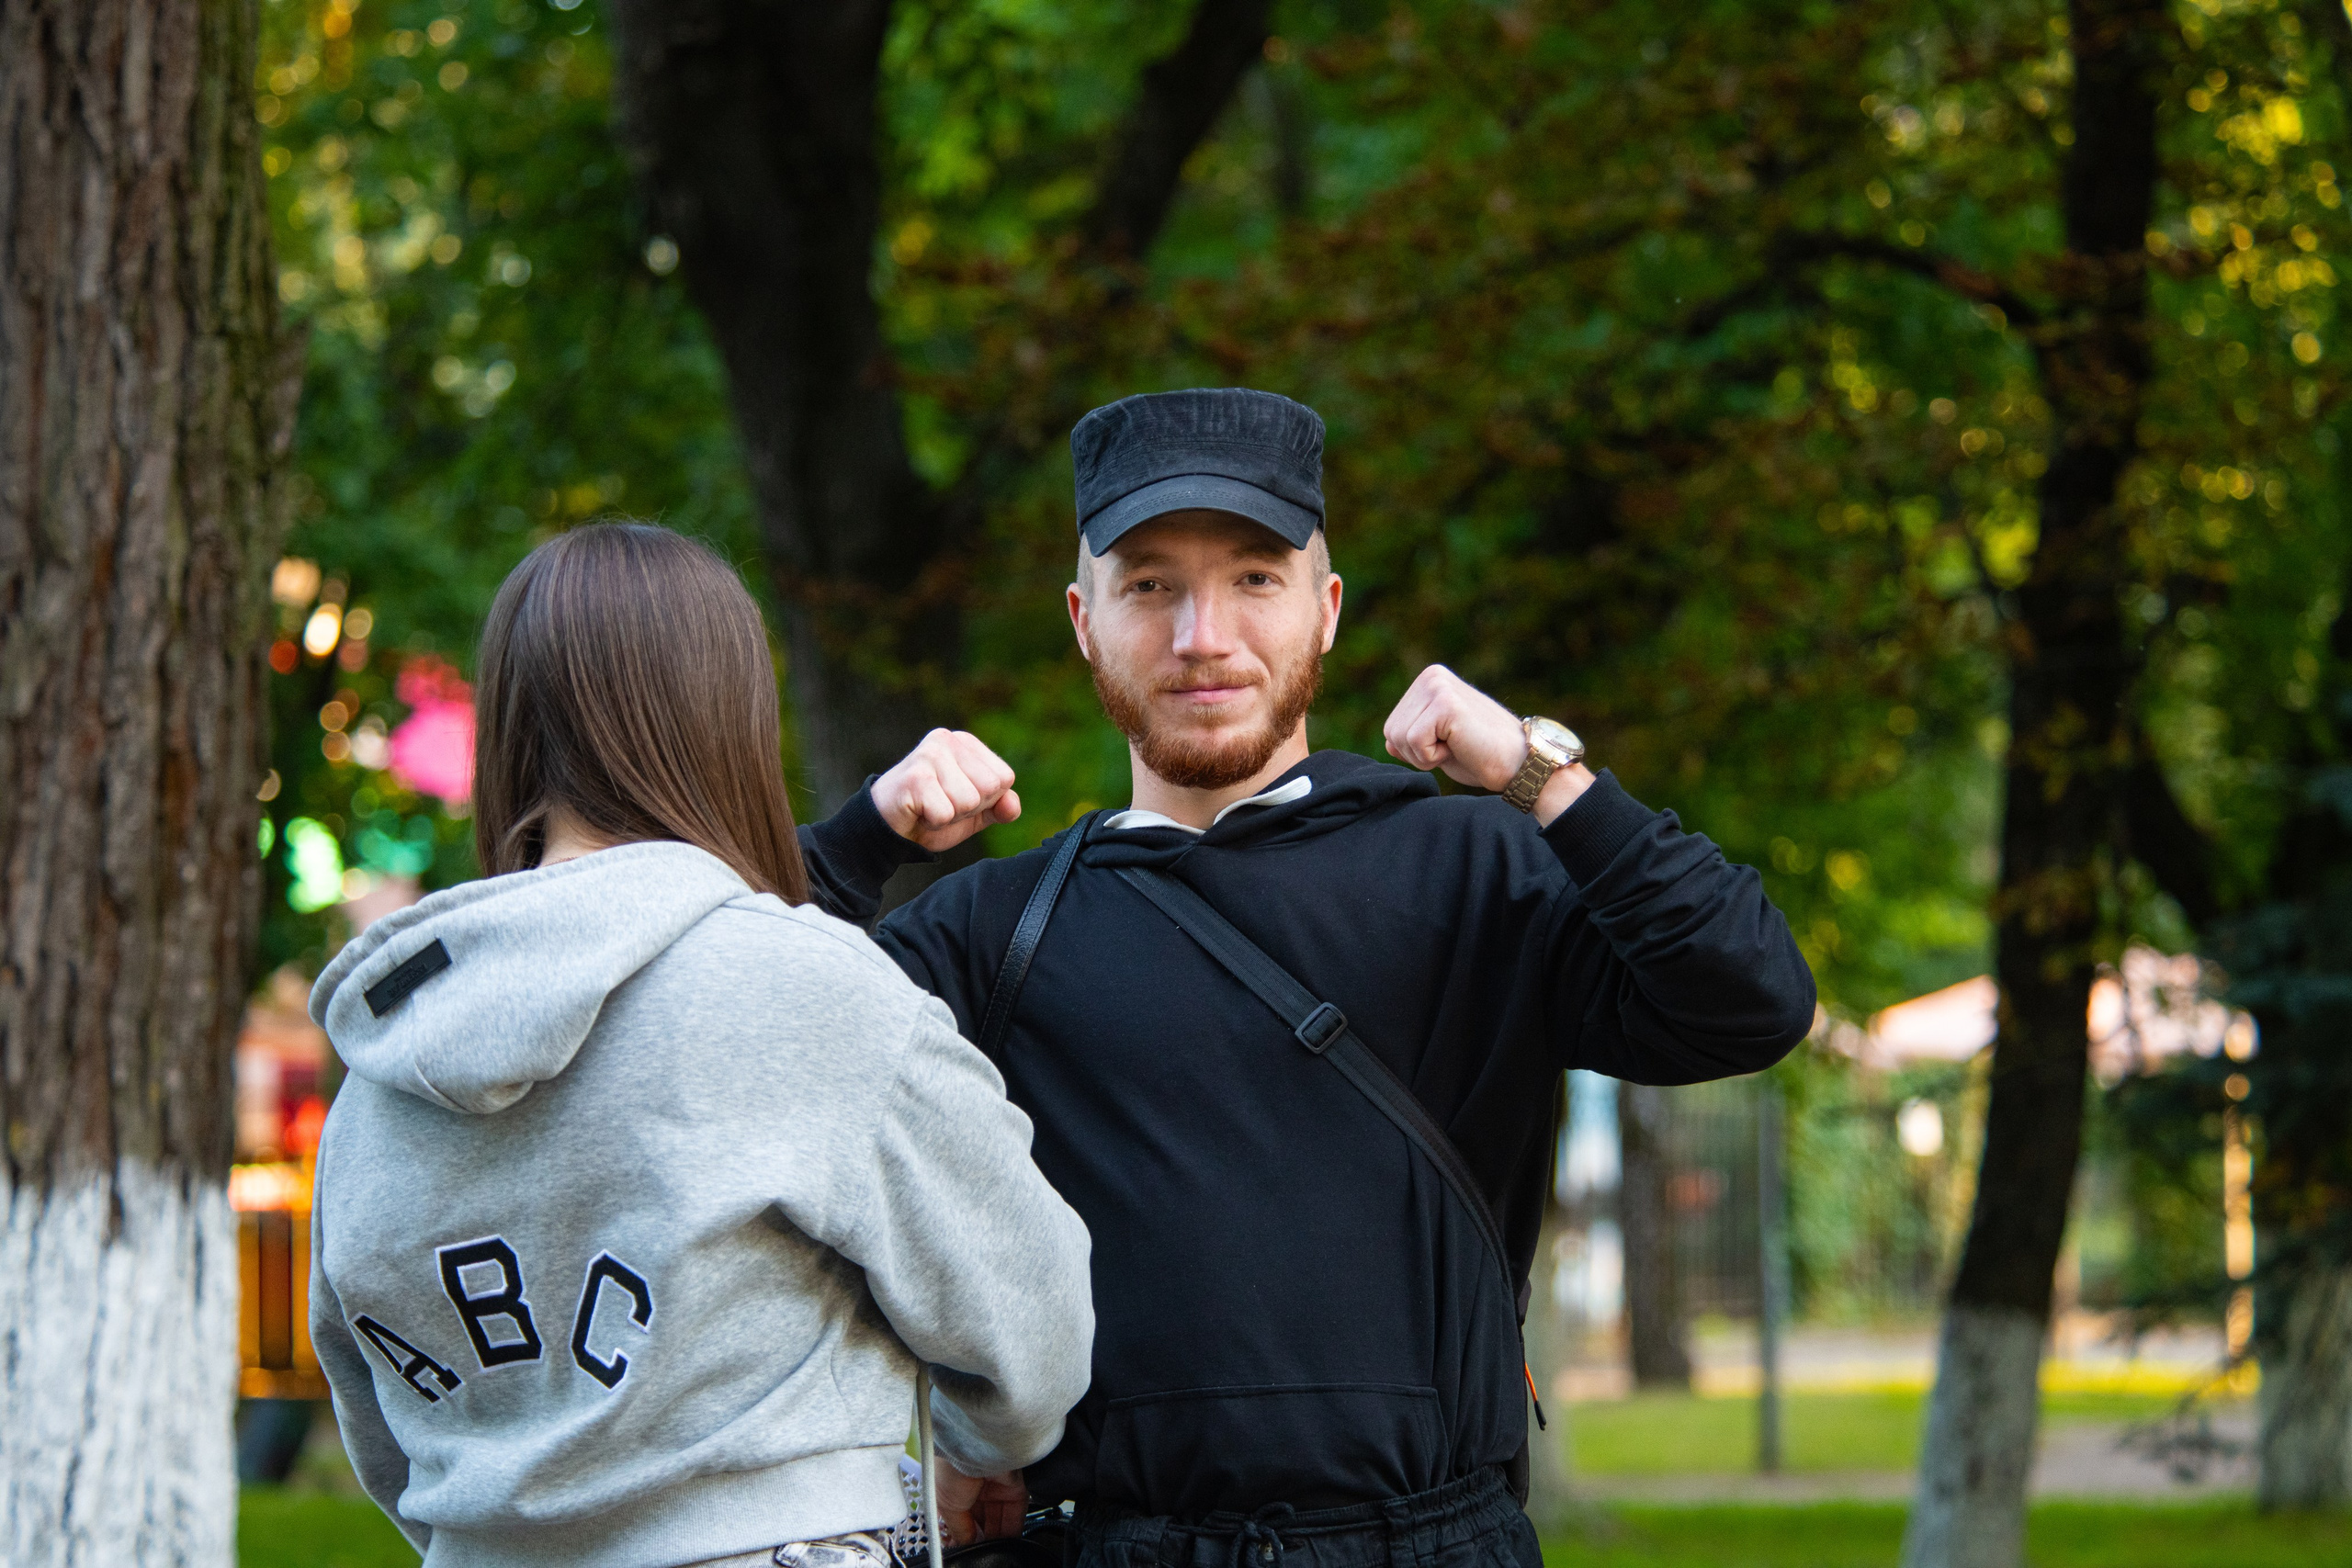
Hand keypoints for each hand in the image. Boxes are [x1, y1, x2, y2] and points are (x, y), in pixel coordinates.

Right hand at [872, 730, 1020, 850]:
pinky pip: (945, 814)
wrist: (888, 828)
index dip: (986, 800)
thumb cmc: (932, 813)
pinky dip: (934, 822)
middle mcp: (948, 740)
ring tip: (929, 806)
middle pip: (989, 788)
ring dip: (950, 816)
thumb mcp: (975, 812)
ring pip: (969, 801)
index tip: (957, 798)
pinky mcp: (914, 777)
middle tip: (941, 803)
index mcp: (966, 742)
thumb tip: (1012, 805)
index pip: (1004, 778)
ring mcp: (929, 755)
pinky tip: (918, 811)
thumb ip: (1000, 807)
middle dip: (969, 808)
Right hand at [935, 1459, 1026, 1545]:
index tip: (962, 1548)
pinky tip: (1005, 1544)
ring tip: (991, 1552)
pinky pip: (1015, 1513)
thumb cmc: (949, 1467)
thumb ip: (957, 1528)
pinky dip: (1011, 1531)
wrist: (971, 1446)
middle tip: (978, 1552)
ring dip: (996, 1538)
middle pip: (981, 1519)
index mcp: (954, 1488)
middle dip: (980, 1537)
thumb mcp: (945, 1505)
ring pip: (999, 1519)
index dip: (962, 1534)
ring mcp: (995, 1485)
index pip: (961, 1516)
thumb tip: (965, 1545)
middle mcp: (976, 1486)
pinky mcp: (1015, 1486)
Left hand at [1382, 665, 1530, 791]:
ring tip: (1457, 745)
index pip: (1392, 727)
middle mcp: (1431, 676)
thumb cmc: (1481, 756)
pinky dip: (1432, 756)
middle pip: (1391, 732)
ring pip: (1399, 738)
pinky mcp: (1445, 703)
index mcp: (1429, 680)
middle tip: (1454, 747)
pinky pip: (1414, 742)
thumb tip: (1388, 741)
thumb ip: (1413, 736)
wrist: (1518, 763)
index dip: (1415, 750)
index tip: (1448, 744)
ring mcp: (1438, 686)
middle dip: (1417, 754)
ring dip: (1425, 756)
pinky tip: (1459, 745)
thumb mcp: (1438, 743)